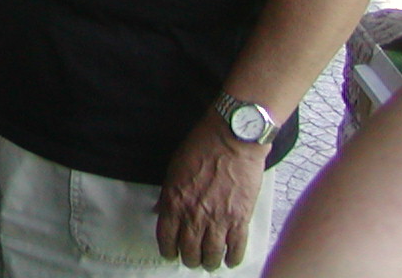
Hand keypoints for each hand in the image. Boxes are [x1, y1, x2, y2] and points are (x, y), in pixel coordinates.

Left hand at [155, 112, 267, 269]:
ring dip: (210, 262)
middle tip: (192, 259)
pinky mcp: (241, 218)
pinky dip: (233, 258)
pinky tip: (230, 261)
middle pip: (189, 250)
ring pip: (212, 254)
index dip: (168, 250)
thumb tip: (160, 211)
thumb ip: (166, 194)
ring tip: (209, 263)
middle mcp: (194, 215)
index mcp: (174, 201)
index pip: (166, 237)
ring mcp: (219, 219)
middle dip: (189, 259)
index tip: (171, 254)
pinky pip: (237, 247)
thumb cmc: (201, 147)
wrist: (232, 139)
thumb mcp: (173, 168)